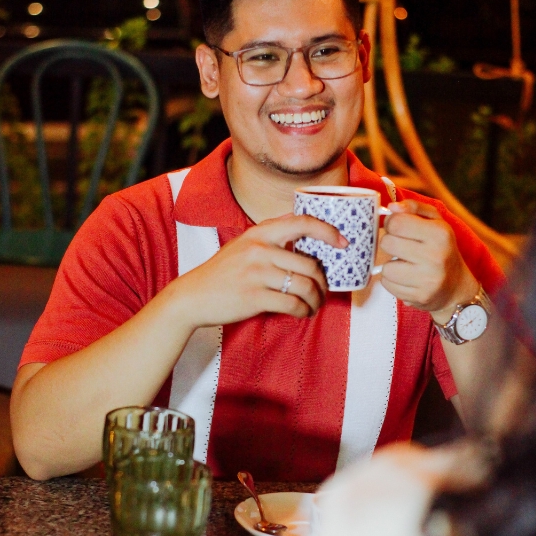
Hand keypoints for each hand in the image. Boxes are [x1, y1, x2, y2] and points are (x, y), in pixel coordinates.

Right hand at [169, 213, 346, 329]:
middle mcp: (260, 249)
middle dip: (323, 282)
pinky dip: (303, 311)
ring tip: (314, 305)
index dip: (328, 231)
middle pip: (310, 264)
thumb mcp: (244, 244)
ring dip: (317, 299)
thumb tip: (301, 228)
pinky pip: (293, 304)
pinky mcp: (254, 297)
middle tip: (324, 290)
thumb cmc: (222, 272)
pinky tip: (302, 313)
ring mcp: (257, 273)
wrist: (193, 296)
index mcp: (260, 232)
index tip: (342, 242)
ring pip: (305, 285)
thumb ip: (271, 235)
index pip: (303, 222)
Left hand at [379, 200, 478, 319]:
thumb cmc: (441, 248)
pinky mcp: (420, 297)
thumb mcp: (435, 221)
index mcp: (440, 233)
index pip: (396, 222)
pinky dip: (392, 281)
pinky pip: (388, 284)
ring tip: (405, 264)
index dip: (392, 223)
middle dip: (390, 243)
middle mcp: (436, 256)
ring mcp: (428, 279)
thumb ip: (413, 207)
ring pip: (385, 268)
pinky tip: (406, 278)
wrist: (456, 287)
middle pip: (387, 243)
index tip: (398, 227)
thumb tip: (391, 207)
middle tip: (402, 246)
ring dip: (391, 265)